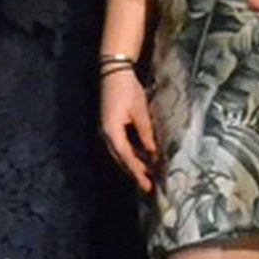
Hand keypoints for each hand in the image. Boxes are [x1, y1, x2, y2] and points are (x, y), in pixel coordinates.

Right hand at [99, 66, 158, 191]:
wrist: (113, 71)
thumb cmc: (127, 89)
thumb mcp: (140, 111)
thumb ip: (146, 133)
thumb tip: (153, 152)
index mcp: (111, 131)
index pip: (126, 156)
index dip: (137, 171)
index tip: (147, 185)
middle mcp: (105, 133)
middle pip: (121, 158)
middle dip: (134, 172)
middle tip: (148, 186)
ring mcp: (106, 130)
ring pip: (120, 153)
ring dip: (132, 164)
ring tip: (147, 175)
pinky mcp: (110, 126)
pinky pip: (119, 145)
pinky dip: (130, 154)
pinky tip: (140, 158)